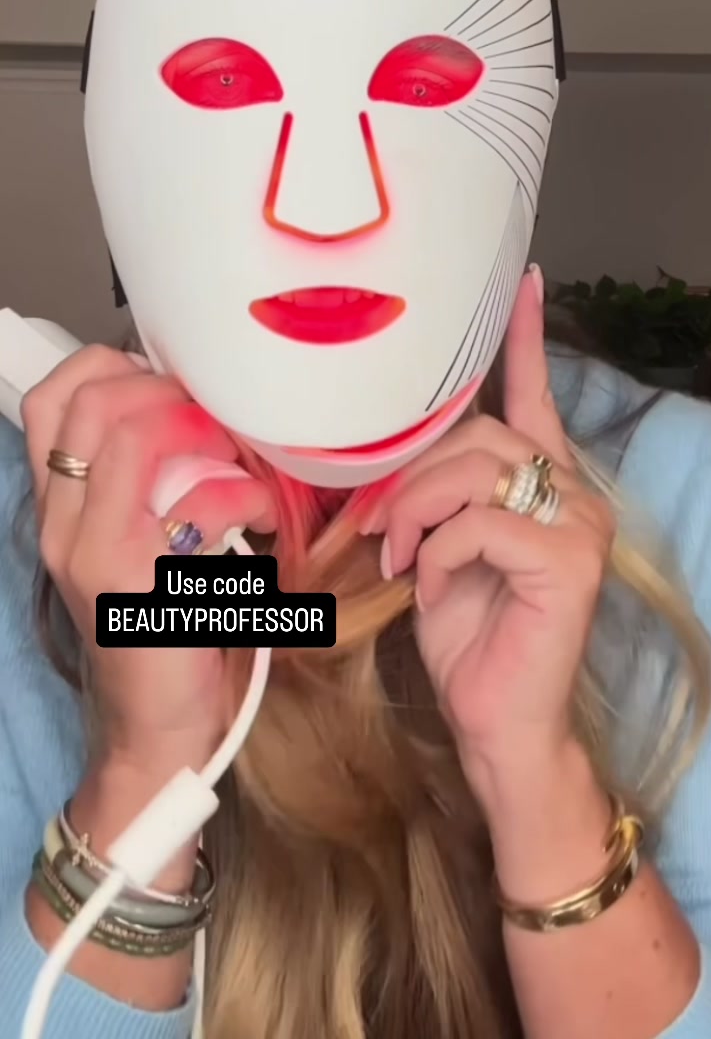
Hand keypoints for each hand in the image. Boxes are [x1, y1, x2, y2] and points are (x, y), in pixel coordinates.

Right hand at [22, 345, 276, 771]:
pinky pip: (192, 499)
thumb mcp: (140, 548)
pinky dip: (241, 494)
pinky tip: (265, 518)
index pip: (52, 398)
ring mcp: (91, 548)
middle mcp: (62, 522)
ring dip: (204, 430)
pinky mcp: (138, 579)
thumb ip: (148, 486)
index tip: (171, 389)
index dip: (114, 368)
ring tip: (240, 462)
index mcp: (60, 509)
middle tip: (214, 419)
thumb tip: (200, 415)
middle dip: (166, 388)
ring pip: (132, 432)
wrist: (157, 733)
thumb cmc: (162, 637)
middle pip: (89, 398)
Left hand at [363, 270, 614, 796]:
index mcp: (544, 484)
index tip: (522, 283)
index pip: (535, 397)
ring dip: (416, 511)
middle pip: (476, 435)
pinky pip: (479, 524)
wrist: (498, 723)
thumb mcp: (439, 551)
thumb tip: (389, 458)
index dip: (525, 340)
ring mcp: (579, 526)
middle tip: (379, 527)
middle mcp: (574, 494)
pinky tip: (428, 584)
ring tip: (397, 555)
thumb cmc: (468, 635)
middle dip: (412, 475)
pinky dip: (438, 551)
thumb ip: (435, 497)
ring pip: (474, 472)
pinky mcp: (567, 561)